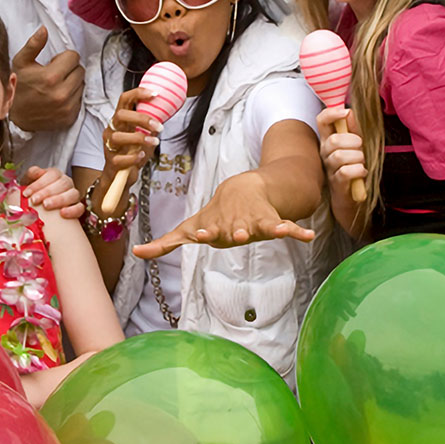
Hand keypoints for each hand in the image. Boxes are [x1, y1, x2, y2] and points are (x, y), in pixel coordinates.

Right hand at [10, 27, 84, 131]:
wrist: (15, 117)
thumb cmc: (18, 87)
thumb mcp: (21, 62)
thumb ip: (34, 45)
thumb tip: (44, 29)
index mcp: (51, 77)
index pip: (74, 57)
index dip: (63, 58)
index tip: (53, 63)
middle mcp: (62, 93)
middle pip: (80, 70)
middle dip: (69, 69)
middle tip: (55, 75)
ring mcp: (67, 107)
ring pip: (82, 85)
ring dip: (72, 83)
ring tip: (56, 86)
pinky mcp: (70, 117)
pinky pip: (80, 100)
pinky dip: (72, 97)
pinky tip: (58, 97)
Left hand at [23, 165, 83, 218]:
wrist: (39, 208)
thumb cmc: (34, 194)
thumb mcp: (29, 182)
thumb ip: (32, 174)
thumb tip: (36, 171)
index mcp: (55, 174)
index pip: (52, 174)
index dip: (39, 183)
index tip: (27, 193)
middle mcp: (66, 183)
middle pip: (63, 183)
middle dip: (47, 192)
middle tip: (34, 200)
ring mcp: (73, 195)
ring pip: (73, 194)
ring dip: (59, 200)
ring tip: (46, 205)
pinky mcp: (78, 208)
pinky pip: (80, 208)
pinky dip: (72, 210)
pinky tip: (62, 213)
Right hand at [102, 86, 159, 175]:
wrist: (120, 176)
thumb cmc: (133, 152)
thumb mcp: (144, 136)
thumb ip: (151, 126)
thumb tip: (168, 112)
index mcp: (121, 120)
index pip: (124, 100)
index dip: (138, 93)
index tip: (155, 94)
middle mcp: (112, 129)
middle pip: (121, 115)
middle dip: (141, 118)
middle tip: (158, 126)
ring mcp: (109, 145)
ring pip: (118, 137)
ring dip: (139, 138)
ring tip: (154, 142)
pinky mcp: (111, 162)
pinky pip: (120, 159)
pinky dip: (133, 157)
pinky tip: (141, 156)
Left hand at [133, 172, 314, 258]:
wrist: (242, 190)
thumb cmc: (213, 217)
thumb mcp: (188, 228)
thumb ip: (164, 244)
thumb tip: (135, 253)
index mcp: (216, 227)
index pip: (209, 231)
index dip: (205, 233)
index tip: (200, 235)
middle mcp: (236, 224)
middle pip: (238, 230)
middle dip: (238, 232)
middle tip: (240, 235)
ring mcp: (255, 222)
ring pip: (264, 227)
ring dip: (272, 230)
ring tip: (282, 231)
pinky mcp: (271, 222)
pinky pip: (287, 228)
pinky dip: (298, 232)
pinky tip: (309, 236)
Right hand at [315, 104, 366, 200]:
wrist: (353, 195)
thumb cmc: (354, 165)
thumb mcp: (356, 144)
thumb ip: (353, 128)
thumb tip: (349, 111)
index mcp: (328, 139)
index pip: (321, 121)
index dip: (331, 113)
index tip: (345, 112)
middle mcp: (325, 152)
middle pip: (334, 140)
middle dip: (353, 142)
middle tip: (360, 148)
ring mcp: (329, 167)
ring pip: (340, 156)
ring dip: (357, 157)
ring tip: (361, 162)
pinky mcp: (335, 182)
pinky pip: (346, 171)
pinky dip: (359, 170)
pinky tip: (362, 172)